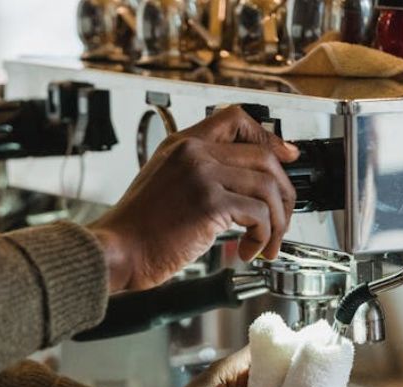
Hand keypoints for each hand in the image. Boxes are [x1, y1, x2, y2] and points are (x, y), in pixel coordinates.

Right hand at [90, 107, 299, 291]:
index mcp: (182, 145)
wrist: (117, 250)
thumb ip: (196, 174)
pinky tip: (247, 250)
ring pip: (268, 188)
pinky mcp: (209, 204)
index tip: (285, 155)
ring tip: (267, 244)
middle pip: (264, 157)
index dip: (268, 137)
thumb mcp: (164, 184)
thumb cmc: (137, 229)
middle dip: (284, 193)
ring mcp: (202, 176)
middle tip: (282, 219)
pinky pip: (259, 215)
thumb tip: (238, 188)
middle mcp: (193, 154)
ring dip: (277, 222)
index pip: (236, 120)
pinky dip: (262, 237)